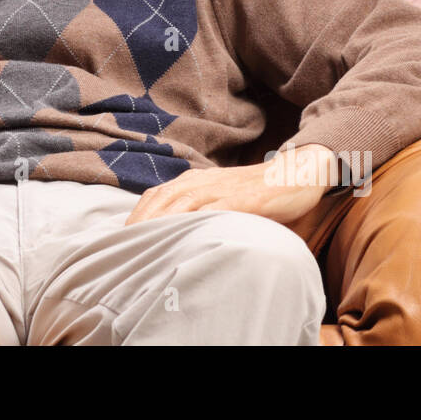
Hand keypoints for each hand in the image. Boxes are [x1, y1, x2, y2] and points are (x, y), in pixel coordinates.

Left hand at [124, 144, 336, 226]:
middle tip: (124, 248)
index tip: (121, 239)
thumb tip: (181, 238)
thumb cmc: (260, 192)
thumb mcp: (225, 198)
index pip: (155, 196)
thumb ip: (204, 212)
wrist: (298, 171)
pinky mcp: (242, 198)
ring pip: (180, 204)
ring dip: (159, 224)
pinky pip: (214, 209)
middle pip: (160, 200)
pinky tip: (183, 237)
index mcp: (195, 181)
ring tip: (143, 245)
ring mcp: (221, 188)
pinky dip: (196, 222)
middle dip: (140, 224)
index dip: (136, 216)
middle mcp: (202, 181)